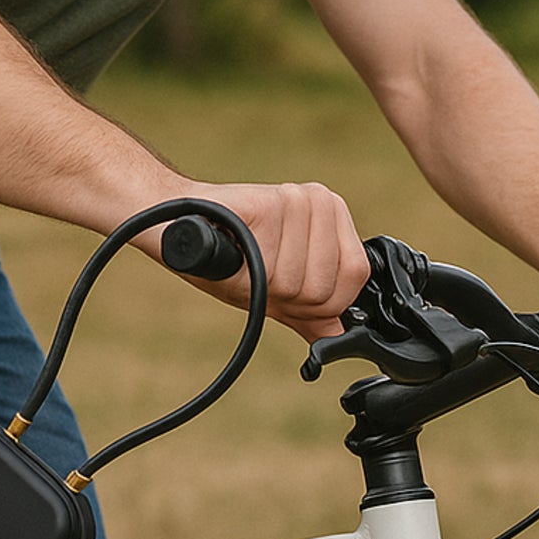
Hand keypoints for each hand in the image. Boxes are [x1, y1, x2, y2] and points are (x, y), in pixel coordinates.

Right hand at [166, 181, 368, 341]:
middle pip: (324, 284)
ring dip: (263, 279)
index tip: (287, 285)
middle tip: (259, 267)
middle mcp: (320, 202)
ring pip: (296, 279)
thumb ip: (311, 312)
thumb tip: (338, 338)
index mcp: (332, 217)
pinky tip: (235, 246)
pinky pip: (271, 265)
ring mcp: (296, 200)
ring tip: (246, 254)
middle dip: (287, 292)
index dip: (322, 298)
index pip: (355, 276)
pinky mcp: (269, 202)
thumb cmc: (228, 258)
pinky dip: (248, 269)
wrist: (183, 228)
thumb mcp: (276, 289)